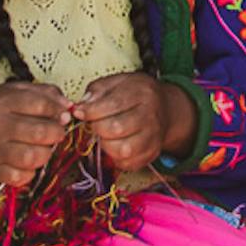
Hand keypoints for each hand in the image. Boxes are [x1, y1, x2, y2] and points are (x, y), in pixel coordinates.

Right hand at [0, 82, 72, 188]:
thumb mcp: (16, 90)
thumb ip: (45, 93)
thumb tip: (68, 106)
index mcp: (3, 102)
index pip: (41, 105)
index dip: (59, 110)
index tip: (64, 115)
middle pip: (40, 133)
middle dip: (57, 133)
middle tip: (55, 132)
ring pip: (32, 158)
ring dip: (46, 153)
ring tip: (43, 147)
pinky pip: (19, 178)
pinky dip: (30, 172)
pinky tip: (29, 162)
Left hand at [76, 72, 196, 172]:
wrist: (165, 109)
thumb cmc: (135, 95)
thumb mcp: (118, 82)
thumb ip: (97, 90)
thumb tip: (81, 108)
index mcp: (142, 92)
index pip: (113, 104)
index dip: (91, 111)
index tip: (80, 113)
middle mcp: (151, 115)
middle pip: (116, 128)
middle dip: (98, 128)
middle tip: (96, 123)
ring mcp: (154, 136)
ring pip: (122, 150)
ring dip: (106, 145)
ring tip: (106, 136)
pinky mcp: (152, 153)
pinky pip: (127, 163)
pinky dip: (115, 158)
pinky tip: (116, 145)